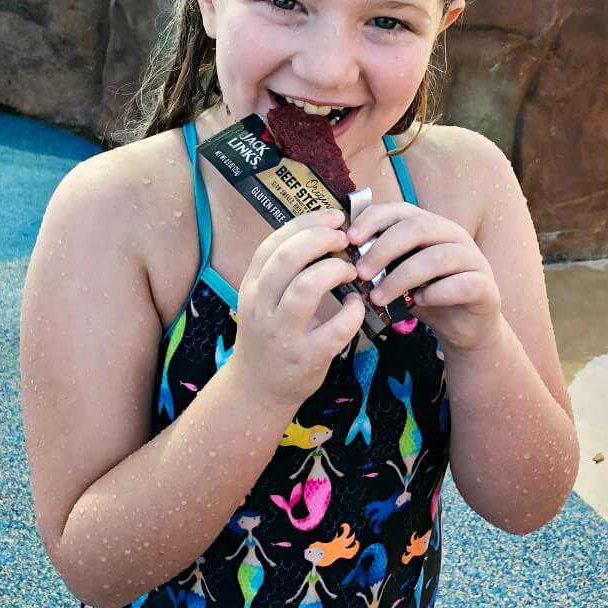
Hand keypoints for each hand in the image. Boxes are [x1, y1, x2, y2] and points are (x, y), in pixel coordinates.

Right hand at [233, 209, 364, 405]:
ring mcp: (281, 333)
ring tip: (350, 272)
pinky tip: (356, 306)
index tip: (334, 217)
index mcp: (252, 286)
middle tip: (344, 239)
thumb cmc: (270, 336)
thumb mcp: (263, 299)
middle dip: (321, 239)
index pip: (274, 242)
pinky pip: (335, 329)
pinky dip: (353, 312)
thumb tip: (322, 232)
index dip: (306, 223)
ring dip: (335, 271)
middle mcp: (261, 306)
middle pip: (287, 258)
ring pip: (306, 288)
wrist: (258, 389)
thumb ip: (284, 271)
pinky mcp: (305, 357)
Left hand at [347, 203, 500, 354]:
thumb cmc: (427, 295)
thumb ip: (381, 262)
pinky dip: (436, 294)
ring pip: (437, 258)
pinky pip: (462, 284)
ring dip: (402, 277)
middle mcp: (454, 236)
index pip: (401, 210)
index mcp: (431, 225)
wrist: (464, 327)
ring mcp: (474, 259)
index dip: (374, 220)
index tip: (350, 240)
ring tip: (378, 297)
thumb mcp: (399, 274)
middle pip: (418, 229)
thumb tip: (347, 259)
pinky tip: (418, 302)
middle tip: (361, 273)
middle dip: (384, 249)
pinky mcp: (486, 287)